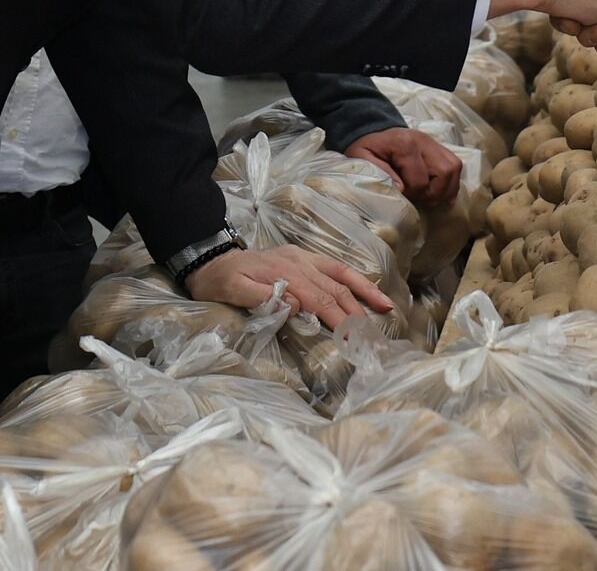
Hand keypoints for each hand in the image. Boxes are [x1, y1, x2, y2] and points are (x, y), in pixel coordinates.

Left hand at [186, 244, 392, 330]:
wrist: (211, 258)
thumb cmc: (221, 280)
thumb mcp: (233, 290)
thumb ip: (262, 297)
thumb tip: (296, 304)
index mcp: (286, 272)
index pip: (320, 299)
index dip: (339, 319)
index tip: (354, 339)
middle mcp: (300, 262)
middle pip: (336, 289)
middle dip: (358, 312)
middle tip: (374, 335)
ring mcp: (304, 258)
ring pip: (341, 274)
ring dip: (364, 291)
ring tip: (385, 307)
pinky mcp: (303, 258)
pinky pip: (334, 267)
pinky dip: (354, 279)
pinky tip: (366, 289)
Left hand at [348, 127, 462, 203]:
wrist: (374, 130)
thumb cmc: (368, 148)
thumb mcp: (362, 159)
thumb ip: (379, 173)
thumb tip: (402, 188)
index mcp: (405, 145)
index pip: (419, 180)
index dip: (412, 194)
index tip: (401, 194)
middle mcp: (425, 141)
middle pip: (444, 172)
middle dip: (434, 193)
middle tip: (421, 199)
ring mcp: (434, 143)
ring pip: (454, 168)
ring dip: (446, 188)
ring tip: (431, 196)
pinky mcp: (440, 147)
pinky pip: (455, 165)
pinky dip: (451, 181)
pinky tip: (439, 191)